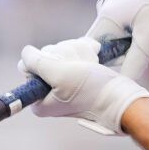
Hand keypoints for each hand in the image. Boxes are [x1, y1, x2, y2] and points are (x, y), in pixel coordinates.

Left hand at [21, 37, 148, 136]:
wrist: (122, 98)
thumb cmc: (92, 90)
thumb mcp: (60, 75)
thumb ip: (38, 63)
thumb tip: (26, 52)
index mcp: (39, 98)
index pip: (28, 65)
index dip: (45, 59)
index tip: (61, 68)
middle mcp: (48, 91)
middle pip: (46, 55)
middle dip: (66, 56)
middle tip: (79, 69)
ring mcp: (63, 82)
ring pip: (61, 51)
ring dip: (78, 54)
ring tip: (89, 67)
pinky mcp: (77, 74)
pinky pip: (74, 52)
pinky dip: (85, 53)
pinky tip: (93, 60)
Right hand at [88, 0, 148, 80]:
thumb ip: (135, 63)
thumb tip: (123, 83)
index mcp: (106, 17)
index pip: (94, 52)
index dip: (108, 65)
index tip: (129, 65)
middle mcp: (104, 10)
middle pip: (107, 46)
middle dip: (129, 53)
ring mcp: (113, 5)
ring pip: (119, 37)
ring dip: (137, 44)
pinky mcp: (123, 3)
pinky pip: (125, 26)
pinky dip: (139, 33)